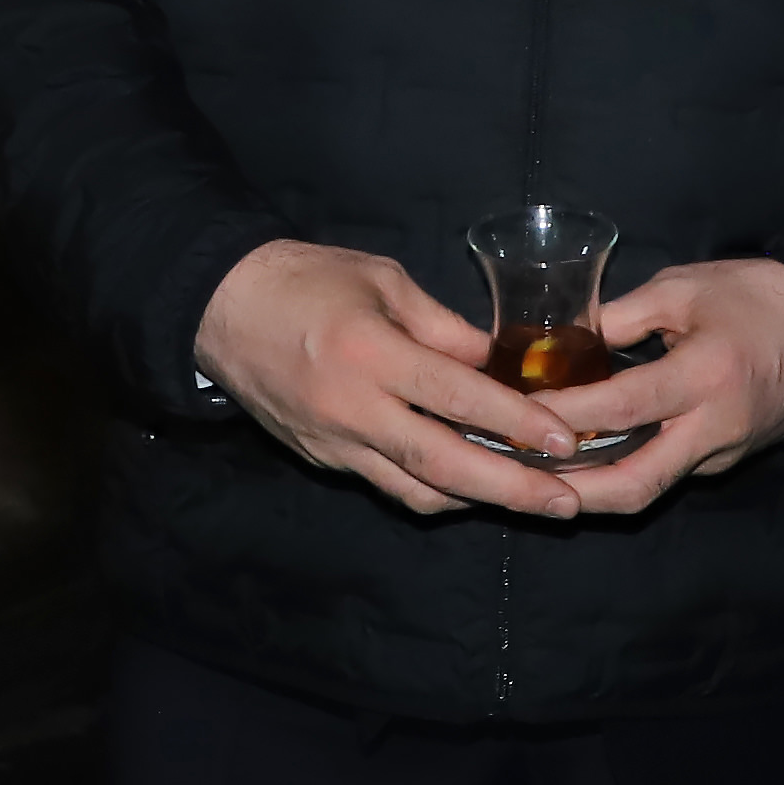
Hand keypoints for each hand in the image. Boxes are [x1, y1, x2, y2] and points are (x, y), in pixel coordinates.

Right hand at [194, 238, 589, 521]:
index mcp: (370, 353)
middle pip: (443, 465)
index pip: (457, 398)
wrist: (219, 307)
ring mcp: (334, 443)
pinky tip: (470, 484)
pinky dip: (434, 489)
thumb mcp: (384, 280)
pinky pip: (388, 484)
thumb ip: (444, 328)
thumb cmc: (307, 280)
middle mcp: (352, 409)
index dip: (516, 423)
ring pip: (415, 491)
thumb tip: (501, 366)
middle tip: (564, 504)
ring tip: (529, 501)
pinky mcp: (322, 459)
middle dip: (511, 490)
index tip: (564, 441)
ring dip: (477, 501)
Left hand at [520, 257, 783, 513]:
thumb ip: (623, 316)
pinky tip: (582, 460)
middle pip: (635, 484)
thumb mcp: (685, 287)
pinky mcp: (723, 461)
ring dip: (591, 491)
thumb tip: (563, 344)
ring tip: (535, 479)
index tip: (515, 415)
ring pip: (649, 488)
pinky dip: (620, 472)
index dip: (564, 416)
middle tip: (520, 482)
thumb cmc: (757, 298)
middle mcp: (714, 428)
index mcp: (704, 376)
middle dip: (573, 492)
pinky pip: (666, 473)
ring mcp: (721, 453)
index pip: (622, 408)